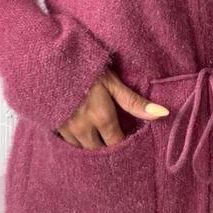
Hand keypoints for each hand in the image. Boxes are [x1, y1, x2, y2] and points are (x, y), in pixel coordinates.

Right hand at [55, 67, 169, 148]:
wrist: (49, 61)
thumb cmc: (84, 69)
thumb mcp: (112, 82)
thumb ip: (134, 102)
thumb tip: (163, 113)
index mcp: (101, 118)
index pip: (117, 144)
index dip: (124, 146)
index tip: (130, 143)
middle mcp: (84, 129)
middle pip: (100, 151)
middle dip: (108, 149)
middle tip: (114, 142)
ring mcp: (66, 130)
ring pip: (83, 150)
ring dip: (92, 147)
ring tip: (99, 140)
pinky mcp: (53, 128)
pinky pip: (68, 145)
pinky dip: (76, 143)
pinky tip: (81, 136)